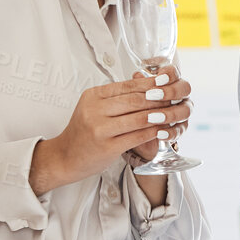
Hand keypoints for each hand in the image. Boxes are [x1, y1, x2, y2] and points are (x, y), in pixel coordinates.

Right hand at [34, 76, 183, 193]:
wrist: (65, 157)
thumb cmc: (84, 132)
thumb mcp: (94, 107)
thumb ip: (116, 97)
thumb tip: (148, 83)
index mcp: (93, 96)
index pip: (127, 85)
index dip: (150, 84)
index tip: (167, 82)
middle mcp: (94, 110)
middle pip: (135, 100)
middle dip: (158, 99)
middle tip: (175, 98)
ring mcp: (100, 129)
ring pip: (138, 118)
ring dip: (159, 116)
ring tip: (172, 114)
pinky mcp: (107, 147)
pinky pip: (137, 136)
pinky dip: (153, 132)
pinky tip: (163, 130)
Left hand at [123, 67, 193, 163]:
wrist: (135, 127)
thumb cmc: (136, 105)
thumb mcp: (134, 94)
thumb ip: (138, 86)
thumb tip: (137, 75)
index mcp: (170, 82)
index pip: (175, 72)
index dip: (170, 74)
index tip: (158, 79)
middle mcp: (180, 95)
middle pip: (185, 89)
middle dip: (170, 92)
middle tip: (153, 95)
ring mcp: (182, 111)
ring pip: (185, 110)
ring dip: (170, 113)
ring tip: (153, 117)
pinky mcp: (180, 128)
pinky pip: (180, 130)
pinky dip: (171, 132)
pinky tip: (160, 134)